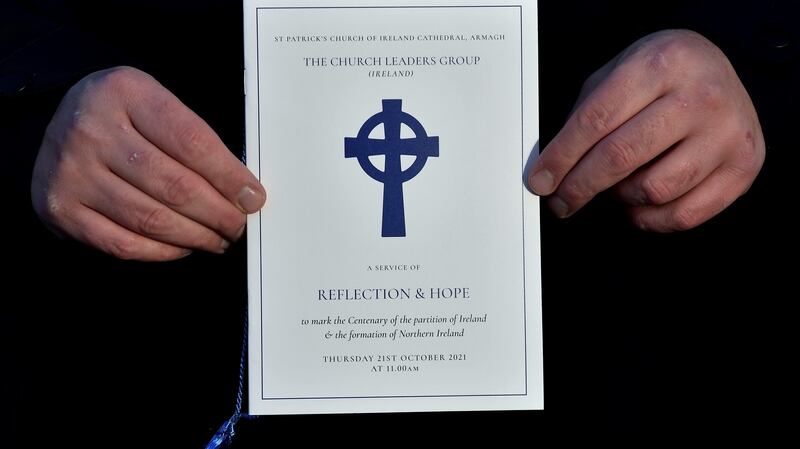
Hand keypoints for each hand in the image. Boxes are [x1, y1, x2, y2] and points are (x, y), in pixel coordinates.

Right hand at [31, 66, 265, 260]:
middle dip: (218, 214)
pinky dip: (162, 252)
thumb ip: (195, 139)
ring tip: (218, 239)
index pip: (191, 142)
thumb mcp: (155, 103)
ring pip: (152, 219)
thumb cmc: (123, 117)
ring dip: (196, 236)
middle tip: (238, 226)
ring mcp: (71, 172)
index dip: (229, 177)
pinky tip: (184, 246)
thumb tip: (242, 192)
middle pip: (174, 186)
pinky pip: (124, 244)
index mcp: (124, 92)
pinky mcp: (60, 210)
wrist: (56, 124)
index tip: (253, 198)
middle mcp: (92, 130)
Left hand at [528, 30, 764, 230]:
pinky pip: (684, 214)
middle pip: (622, 157)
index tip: (540, 180)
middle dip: (579, 187)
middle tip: (561, 201)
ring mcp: (727, 133)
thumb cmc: (660, 75)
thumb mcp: (618, 73)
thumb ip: (586, 115)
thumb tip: (551, 169)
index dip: (561, 157)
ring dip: (618, 199)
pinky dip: (650, 219)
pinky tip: (637, 205)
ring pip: (653, 190)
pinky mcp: (744, 166)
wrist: (719, 69)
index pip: (597, 120)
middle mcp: (700, 96)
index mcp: (661, 64)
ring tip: (610, 190)